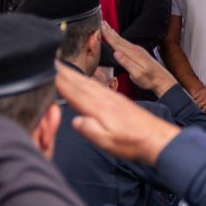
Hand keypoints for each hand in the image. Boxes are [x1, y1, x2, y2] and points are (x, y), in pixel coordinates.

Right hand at [57, 64, 178, 164]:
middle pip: (80, 83)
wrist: (158, 138)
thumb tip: (76, 121)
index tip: (47, 73)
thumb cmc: (134, 143)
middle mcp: (106, 99)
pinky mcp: (119, 100)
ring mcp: (113, 98)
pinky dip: (88, 81)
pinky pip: (99, 86)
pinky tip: (86, 81)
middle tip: (51, 62)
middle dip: (65, 73)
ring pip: (89, 83)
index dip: (60, 82)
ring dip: (75, 75)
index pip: (75, 92)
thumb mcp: (110, 142)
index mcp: (100, 108)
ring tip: (64, 68)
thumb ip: (91, 131)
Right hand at [101, 23, 175, 95]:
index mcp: (133, 54)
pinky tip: (116, 38)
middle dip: (109, 30)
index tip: (100, 26)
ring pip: (122, 40)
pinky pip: (125, 43)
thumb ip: (127, 63)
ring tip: (106, 26)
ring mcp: (137, 50)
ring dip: (113, 32)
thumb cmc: (150, 79)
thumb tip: (116, 53)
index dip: (107, 34)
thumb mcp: (137, 74)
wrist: (162, 80)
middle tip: (101, 21)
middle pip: (118, 38)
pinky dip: (118, 38)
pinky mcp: (139, 53)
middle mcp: (135, 49)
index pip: (116, 42)